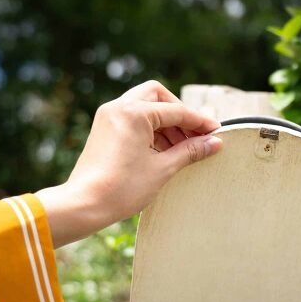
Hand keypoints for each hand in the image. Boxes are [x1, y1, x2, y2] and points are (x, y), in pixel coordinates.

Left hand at [36, 80, 221, 246]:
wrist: (84, 204)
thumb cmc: (121, 188)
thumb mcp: (163, 169)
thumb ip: (190, 151)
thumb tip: (213, 143)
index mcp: (134, 112)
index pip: (176, 111)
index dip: (200, 122)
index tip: (216, 132)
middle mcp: (119, 107)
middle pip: (158, 96)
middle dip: (179, 114)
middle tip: (196, 135)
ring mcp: (108, 116)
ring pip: (145, 106)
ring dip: (166, 123)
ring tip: (182, 148)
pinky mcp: (103, 128)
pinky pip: (132, 118)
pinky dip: (150, 128)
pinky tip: (163, 150)